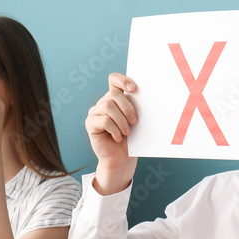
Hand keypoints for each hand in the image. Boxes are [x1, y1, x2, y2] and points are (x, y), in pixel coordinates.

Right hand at [85, 73, 138, 194]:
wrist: (122, 159)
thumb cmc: (132, 139)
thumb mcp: (136, 121)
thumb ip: (137, 108)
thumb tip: (148, 98)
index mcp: (115, 98)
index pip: (114, 80)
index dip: (123, 80)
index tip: (134, 89)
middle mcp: (103, 103)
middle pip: (114, 94)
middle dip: (127, 107)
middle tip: (135, 121)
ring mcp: (95, 113)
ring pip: (108, 106)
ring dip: (121, 120)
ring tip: (127, 132)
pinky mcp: (90, 124)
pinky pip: (103, 120)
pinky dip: (114, 129)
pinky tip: (118, 138)